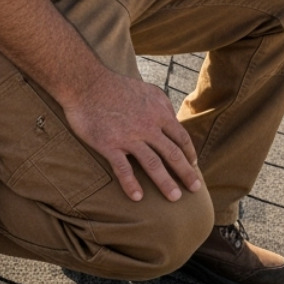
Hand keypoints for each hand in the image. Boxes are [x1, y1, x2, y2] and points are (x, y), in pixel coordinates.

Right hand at [61, 71, 201, 202]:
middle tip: (195, 189)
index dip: (189, 154)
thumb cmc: (118, 87)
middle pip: (172, 153)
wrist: (87, 84)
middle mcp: (148, 127)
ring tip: (175, 198)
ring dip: (165, 182)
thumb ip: (163, 107)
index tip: (194, 166)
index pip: (181, 138)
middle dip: (186, 173)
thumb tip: (174, 120)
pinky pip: (123, 168)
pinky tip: (137, 197)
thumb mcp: (149, 91)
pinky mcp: (109, 145)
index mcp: (159, 114)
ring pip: (153, 164)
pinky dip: (131, 183)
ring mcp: (129, 137)